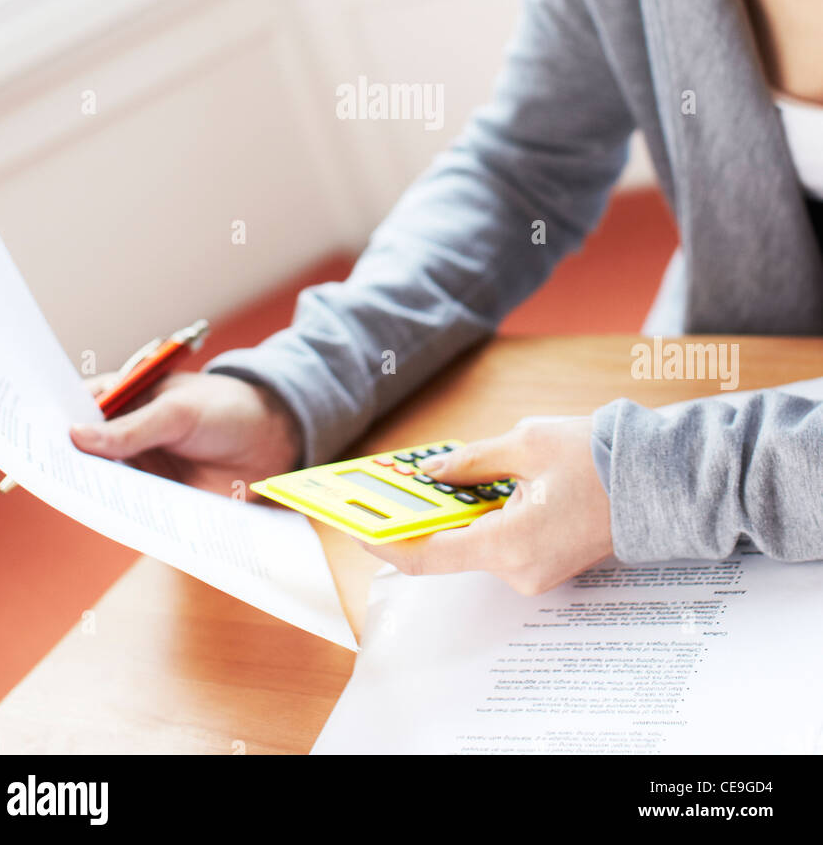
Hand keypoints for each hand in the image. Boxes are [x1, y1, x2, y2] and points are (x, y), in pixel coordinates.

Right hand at [69, 370, 303, 499]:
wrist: (271, 443)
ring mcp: (139, 467)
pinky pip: (130, 507)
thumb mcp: (178, 412)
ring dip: (91, 490)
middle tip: (47, 474)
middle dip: (67, 461)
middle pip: (84, 451)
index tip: (33, 436)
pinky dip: (120, 513)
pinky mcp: (156, 497)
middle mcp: (125, 435)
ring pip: (103, 481)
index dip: (55, 421)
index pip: (78, 408)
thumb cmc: (225, 410)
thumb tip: (76, 437)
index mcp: (125, 399)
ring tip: (74, 499)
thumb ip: (131, 429)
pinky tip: (111, 518)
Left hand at [355, 417, 613, 594]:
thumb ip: (472, 462)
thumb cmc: (598, 458)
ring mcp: (537, 574)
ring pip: (478, 545)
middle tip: (396, 488)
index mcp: (509, 544)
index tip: (359, 528)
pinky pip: (502, 545)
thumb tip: (433, 472)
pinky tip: (479, 489)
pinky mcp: (549, 565)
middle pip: (452, 549)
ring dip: (458, 515)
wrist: (659, 480)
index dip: (389, 543)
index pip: (430, 557)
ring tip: (438, 478)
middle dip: (426, 517)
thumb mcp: (526, 444)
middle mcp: (520, 571)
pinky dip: (485, 520)